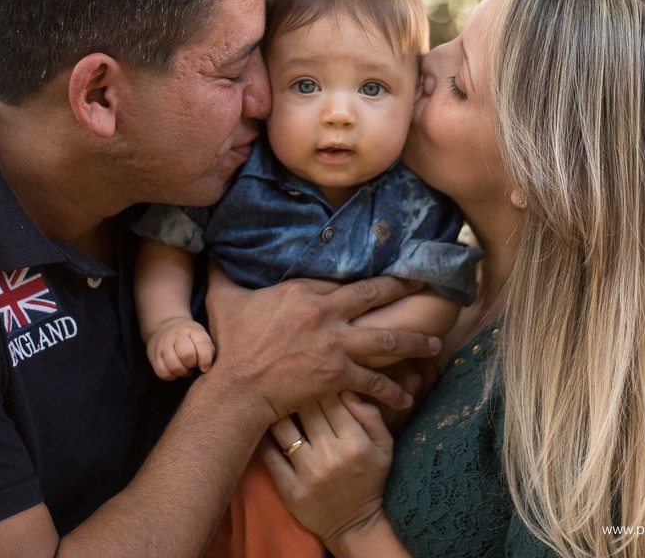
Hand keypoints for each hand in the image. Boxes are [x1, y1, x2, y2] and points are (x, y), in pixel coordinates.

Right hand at [145, 317, 214, 379]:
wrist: (166, 329)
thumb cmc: (191, 340)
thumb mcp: (202, 340)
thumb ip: (209, 351)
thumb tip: (206, 368)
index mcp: (192, 330)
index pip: (202, 342)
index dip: (206, 358)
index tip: (205, 368)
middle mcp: (176, 335)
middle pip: (187, 354)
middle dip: (192, 364)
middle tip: (193, 364)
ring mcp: (163, 345)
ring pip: (174, 366)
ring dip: (183, 372)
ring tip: (186, 368)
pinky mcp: (154, 356)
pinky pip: (163, 373)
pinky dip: (172, 376)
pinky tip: (176, 371)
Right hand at [203, 264, 440, 423]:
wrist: (237, 387)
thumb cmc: (231, 344)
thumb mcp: (223, 299)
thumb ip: (222, 271)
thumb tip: (210, 249)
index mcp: (304, 292)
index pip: (343, 281)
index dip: (367, 277)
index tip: (386, 274)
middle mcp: (327, 314)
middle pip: (375, 297)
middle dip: (405, 291)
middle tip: (427, 288)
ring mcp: (336, 346)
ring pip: (386, 340)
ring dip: (413, 342)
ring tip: (434, 343)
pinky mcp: (339, 376)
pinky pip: (373, 382)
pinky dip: (392, 390)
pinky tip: (406, 396)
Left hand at [260, 393, 394, 547]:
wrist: (355, 525)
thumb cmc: (370, 478)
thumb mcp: (385, 446)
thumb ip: (371, 415)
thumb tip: (347, 389)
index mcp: (355, 443)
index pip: (332, 399)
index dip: (321, 383)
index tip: (314, 376)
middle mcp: (330, 456)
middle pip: (306, 408)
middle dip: (299, 391)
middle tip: (292, 382)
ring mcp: (307, 473)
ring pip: (283, 426)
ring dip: (278, 410)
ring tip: (276, 400)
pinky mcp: (288, 489)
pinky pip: (268, 453)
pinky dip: (265, 436)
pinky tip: (264, 425)